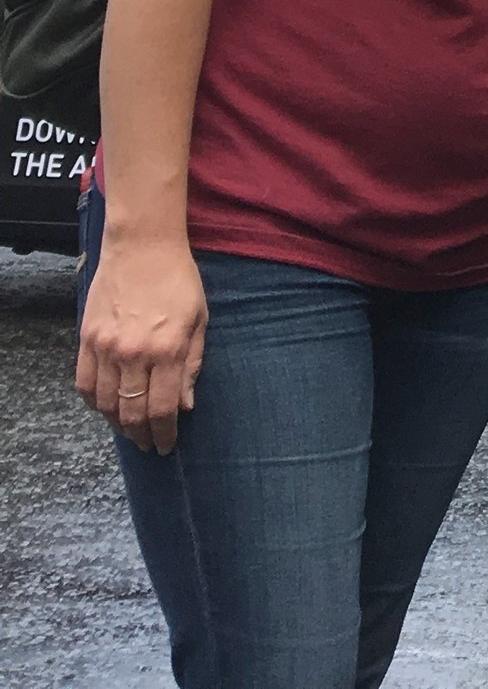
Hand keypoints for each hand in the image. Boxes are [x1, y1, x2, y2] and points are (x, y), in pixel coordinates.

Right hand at [76, 231, 206, 452]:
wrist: (143, 245)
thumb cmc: (178, 279)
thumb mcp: (199, 319)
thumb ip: (192, 364)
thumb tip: (186, 405)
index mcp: (167, 349)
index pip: (163, 408)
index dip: (165, 433)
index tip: (166, 445)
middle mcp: (134, 353)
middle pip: (132, 413)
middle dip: (142, 435)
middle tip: (149, 443)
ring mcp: (106, 347)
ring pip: (106, 404)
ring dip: (118, 424)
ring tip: (130, 429)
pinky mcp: (87, 339)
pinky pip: (85, 384)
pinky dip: (94, 403)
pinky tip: (106, 407)